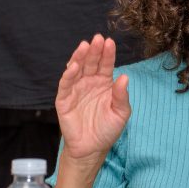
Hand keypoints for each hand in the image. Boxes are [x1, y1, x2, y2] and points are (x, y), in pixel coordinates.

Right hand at [55, 34, 130, 164]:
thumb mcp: (121, 113)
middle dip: (94, 51)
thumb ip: (122, 96)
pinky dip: (69, 75)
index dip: (107, 54)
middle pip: (91, 63)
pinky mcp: (64, 100)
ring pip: (77, 69)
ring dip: (80, 57)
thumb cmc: (107, 130)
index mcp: (104, 83)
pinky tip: (74, 66)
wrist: (92, 149)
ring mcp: (76, 90)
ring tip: (84, 46)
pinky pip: (65, 85)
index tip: (110, 42)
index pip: (105, 64)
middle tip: (97, 39)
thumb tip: (124, 77)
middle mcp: (89, 83)